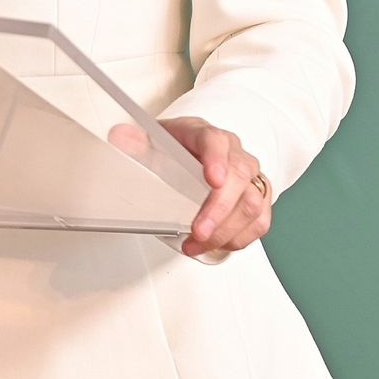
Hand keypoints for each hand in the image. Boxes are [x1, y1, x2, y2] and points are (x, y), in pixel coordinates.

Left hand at [110, 115, 271, 259]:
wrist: (195, 150)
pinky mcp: (258, 197)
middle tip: (199, 231)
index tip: (213, 179)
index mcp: (205, 134)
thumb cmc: (177, 148)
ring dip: (226, 230)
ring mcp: (249, 175)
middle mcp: (233, 153)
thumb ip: (135, 141)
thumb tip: (119, 137)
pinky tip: (217, 244)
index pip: (215, 140)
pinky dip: (239, 238)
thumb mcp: (152, 141)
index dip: (216, 159)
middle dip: (219, 209)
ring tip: (198, 243)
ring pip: (252, 202)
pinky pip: (260, 220)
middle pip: (238, 176)